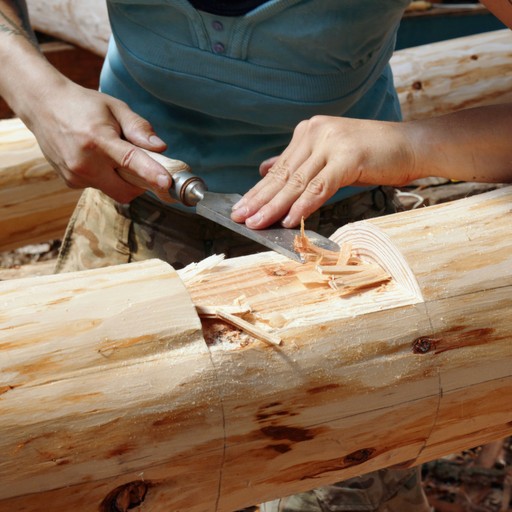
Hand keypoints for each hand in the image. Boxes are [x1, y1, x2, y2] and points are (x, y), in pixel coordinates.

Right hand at [23, 78, 171, 202]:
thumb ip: (139, 128)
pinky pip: (99, 187)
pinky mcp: (70, 182)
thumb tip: (161, 148)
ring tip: (111, 155)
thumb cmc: (83, 105)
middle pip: (126, 191)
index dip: (150, 173)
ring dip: (122, 179)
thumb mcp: (115, 107)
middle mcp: (85, 162)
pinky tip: (96, 159)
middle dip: (140, 184)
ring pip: (114, 191)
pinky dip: (106, 178)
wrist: (42, 105)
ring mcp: (75, 175)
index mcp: (98, 139)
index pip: (130, 161)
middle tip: (143, 166)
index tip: (166, 183)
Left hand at [231, 115, 415, 228]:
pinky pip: (320, 186)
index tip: (240, 207)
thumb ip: (299, 163)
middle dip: (259, 200)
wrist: (412, 145)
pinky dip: (304, 205)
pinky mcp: (349, 157)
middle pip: (283, 175)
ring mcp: (332, 143)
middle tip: (239, 218)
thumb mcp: (330, 156)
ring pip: (297, 182)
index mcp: (310, 132)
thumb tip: (265, 168)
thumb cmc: (373, 154)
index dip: (258, 190)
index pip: (279, 168)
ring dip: (274, 206)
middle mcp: (316, 133)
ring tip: (256, 223)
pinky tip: (288, 219)